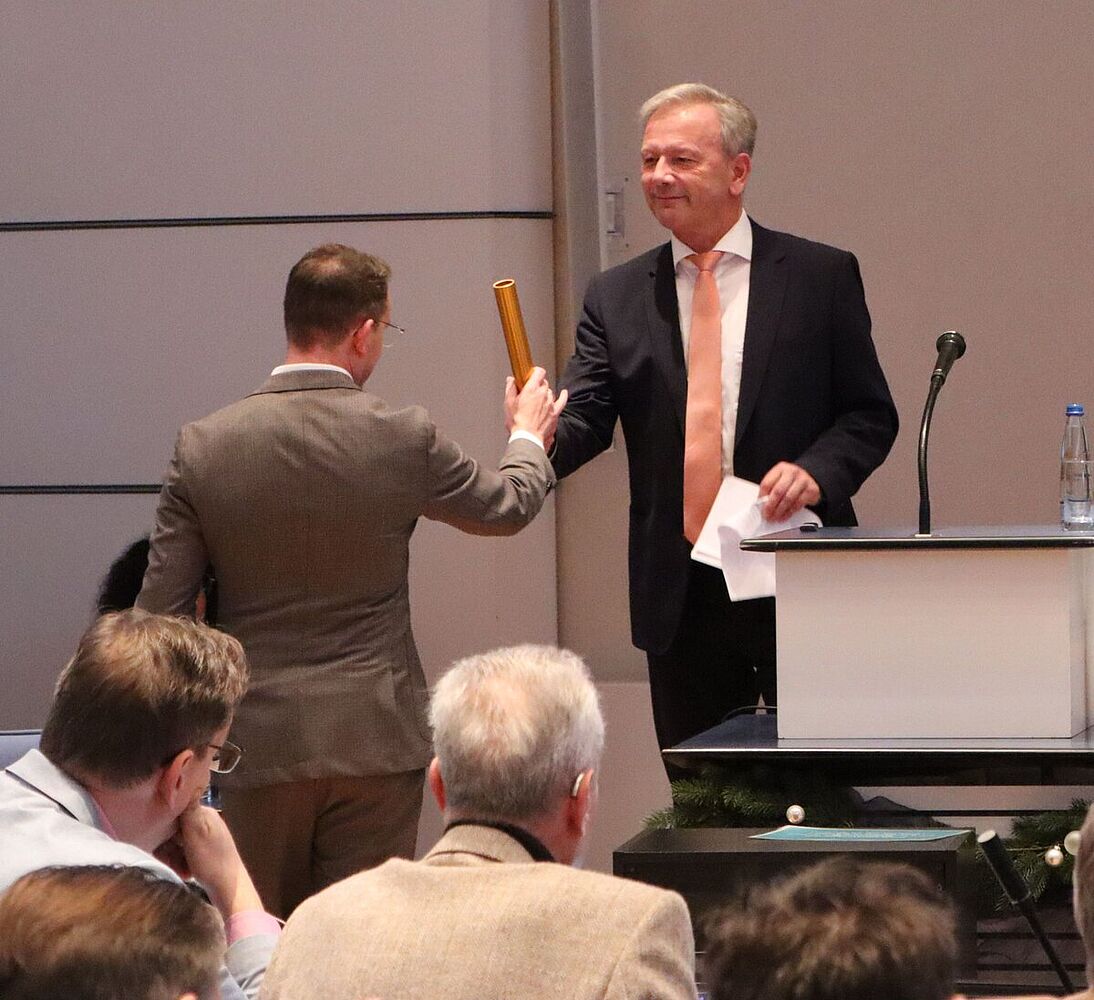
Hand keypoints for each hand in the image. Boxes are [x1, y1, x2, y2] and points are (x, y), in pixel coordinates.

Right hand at [161, 800, 263, 918]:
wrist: (229, 887)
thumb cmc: (212, 859)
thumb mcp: (197, 831)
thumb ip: (190, 807)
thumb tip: (189, 773)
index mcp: (203, 813)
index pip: (173, 811)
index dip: (161, 825)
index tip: (154, 839)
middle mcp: (203, 821)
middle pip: (172, 829)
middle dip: (167, 846)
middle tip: (169, 860)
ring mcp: (203, 837)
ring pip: (175, 844)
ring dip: (173, 858)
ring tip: (180, 869)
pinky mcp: (203, 852)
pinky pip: (183, 854)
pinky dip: (180, 863)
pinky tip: (185, 872)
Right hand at [506, 367, 567, 450]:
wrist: (528, 438)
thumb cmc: (518, 423)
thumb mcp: (508, 403)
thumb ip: (511, 388)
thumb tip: (511, 380)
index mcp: (531, 389)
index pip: (538, 372)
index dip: (535, 371)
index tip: (531, 375)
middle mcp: (543, 394)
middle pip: (544, 383)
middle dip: (537, 385)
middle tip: (530, 391)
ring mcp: (550, 404)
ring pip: (550, 392)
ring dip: (544, 393)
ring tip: (537, 401)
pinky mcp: (555, 413)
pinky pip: (562, 401)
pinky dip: (563, 396)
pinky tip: (564, 393)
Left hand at [758, 462, 820, 521]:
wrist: (810, 477)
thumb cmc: (791, 481)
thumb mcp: (779, 480)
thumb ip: (770, 490)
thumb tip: (761, 504)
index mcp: (780, 468)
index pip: (767, 483)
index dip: (762, 497)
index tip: (759, 506)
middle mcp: (792, 472)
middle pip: (778, 491)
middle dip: (770, 506)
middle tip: (767, 515)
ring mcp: (803, 480)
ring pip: (788, 498)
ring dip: (780, 511)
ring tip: (775, 517)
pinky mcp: (811, 490)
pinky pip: (798, 503)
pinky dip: (790, 512)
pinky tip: (785, 515)